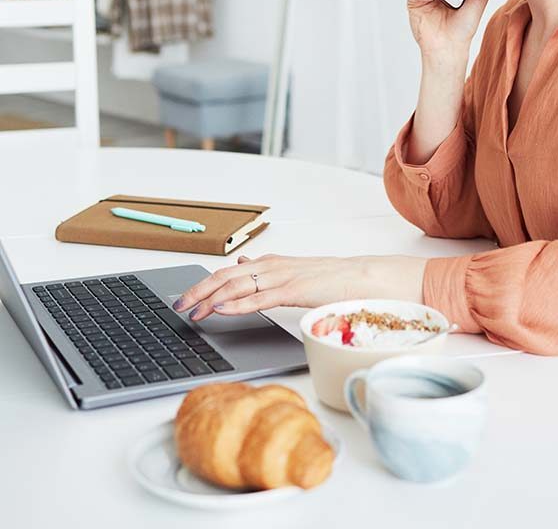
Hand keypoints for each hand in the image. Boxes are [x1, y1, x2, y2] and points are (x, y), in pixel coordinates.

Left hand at [172, 253, 427, 320]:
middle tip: (176, 306)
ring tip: (190, 311)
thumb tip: (241, 264)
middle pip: (225, 276)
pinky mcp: (295, 290)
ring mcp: (284, 276)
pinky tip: (221, 310)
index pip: (228, 272)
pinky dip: (236, 303)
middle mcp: (273, 265)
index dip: (203, 284)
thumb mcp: (294, 273)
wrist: (366, 278)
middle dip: (197, 291)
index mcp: (272, 263)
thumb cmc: (334, 281)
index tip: (183, 297)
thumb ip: (266, 271)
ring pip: (237, 284)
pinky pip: (259, 297)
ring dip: (210, 298)